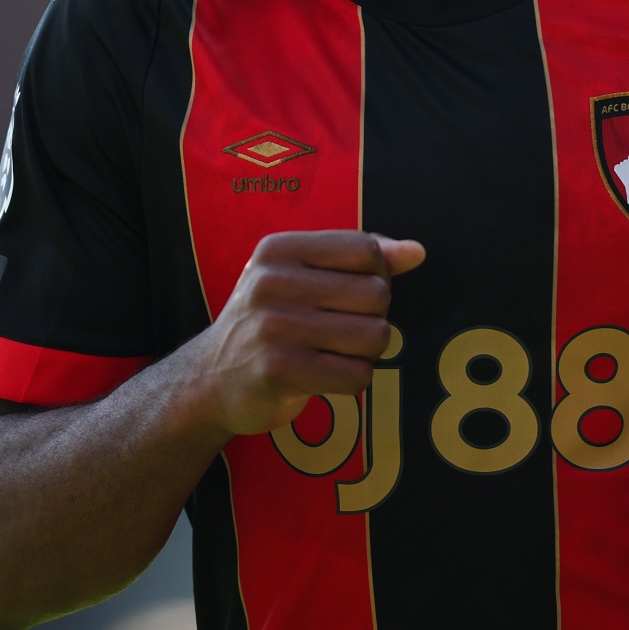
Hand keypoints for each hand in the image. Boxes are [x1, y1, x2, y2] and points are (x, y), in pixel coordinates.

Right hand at [193, 231, 423, 437]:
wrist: (211, 378)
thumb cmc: (270, 320)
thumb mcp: (302, 275)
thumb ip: (360, 258)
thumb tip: (417, 251)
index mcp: (280, 249)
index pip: (366, 250)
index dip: (376, 276)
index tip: (351, 295)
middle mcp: (272, 282)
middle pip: (377, 294)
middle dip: (373, 317)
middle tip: (342, 330)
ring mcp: (273, 327)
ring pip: (374, 336)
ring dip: (366, 353)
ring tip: (336, 353)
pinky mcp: (279, 371)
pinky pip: (356, 375)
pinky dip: (353, 380)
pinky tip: (327, 377)